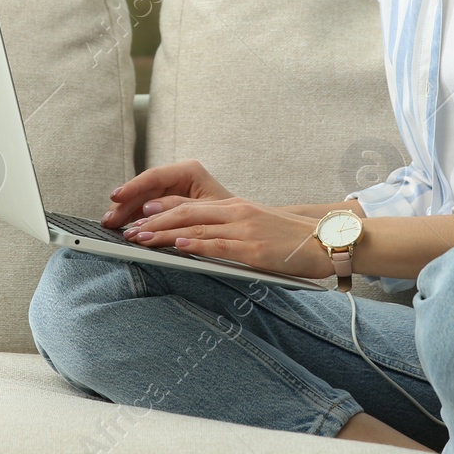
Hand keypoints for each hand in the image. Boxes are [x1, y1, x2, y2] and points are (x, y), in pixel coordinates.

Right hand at [101, 159, 235, 228]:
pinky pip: (149, 209)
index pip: (154, 176)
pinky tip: (123, 226)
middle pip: (145, 189)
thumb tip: (148, 209)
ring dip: (126, 212)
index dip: (132, 187)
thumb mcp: (206, 209)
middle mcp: (179, 178)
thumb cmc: (233, 215)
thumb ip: (178, 208)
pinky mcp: (172, 204)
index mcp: (189, 171)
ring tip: (110, 225)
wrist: (248, 227)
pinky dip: (136, 217)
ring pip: (143, 200)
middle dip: (125, 204)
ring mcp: (174, 191)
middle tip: (108, 219)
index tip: (116, 196)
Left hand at [123, 197, 333, 278]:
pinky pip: (218, 245)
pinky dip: (194, 245)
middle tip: (128, 231)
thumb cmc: (289, 239)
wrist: (324, 241)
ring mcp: (244, 230)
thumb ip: (228, 229)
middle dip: (153, 222)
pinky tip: (176, 246)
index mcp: (234, 207)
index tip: (136, 215)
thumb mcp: (256, 225)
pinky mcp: (252, 249)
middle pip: (185, 213)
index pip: (189, 205)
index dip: (160, 209)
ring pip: (195, 228)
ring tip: (140, 239)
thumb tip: (195, 241)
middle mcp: (236, 213)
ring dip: (163, 234)